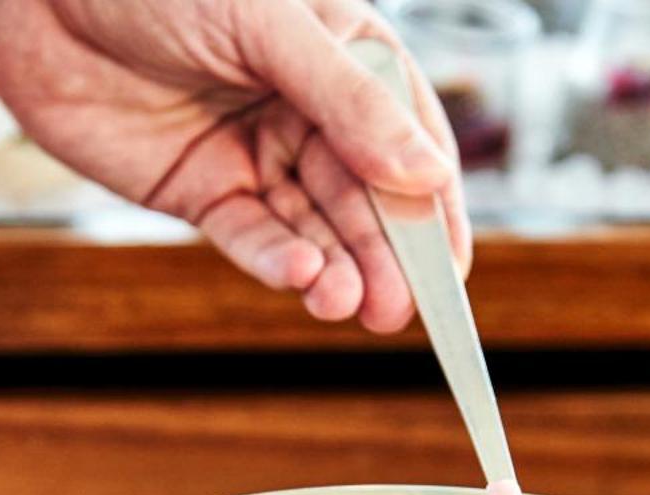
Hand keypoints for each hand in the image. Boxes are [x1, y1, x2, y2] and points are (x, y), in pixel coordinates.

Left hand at [0, 0, 471, 331]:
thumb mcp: (267, 26)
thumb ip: (346, 102)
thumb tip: (424, 175)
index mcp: (344, 55)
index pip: (407, 139)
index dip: (432, 206)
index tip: (451, 269)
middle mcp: (306, 108)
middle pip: (362, 196)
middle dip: (385, 255)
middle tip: (399, 311)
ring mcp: (252, 151)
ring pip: (312, 223)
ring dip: (337, 268)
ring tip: (352, 306)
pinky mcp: (198, 190)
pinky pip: (250, 235)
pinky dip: (277, 260)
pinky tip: (303, 278)